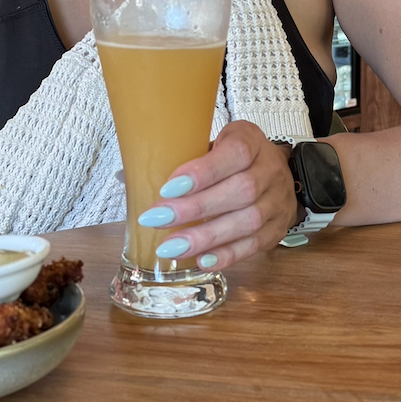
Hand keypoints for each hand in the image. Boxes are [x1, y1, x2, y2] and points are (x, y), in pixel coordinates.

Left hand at [136, 122, 297, 271]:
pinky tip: (201, 260)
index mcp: (251, 141)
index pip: (235, 153)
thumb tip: (122, 177)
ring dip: (207, 237)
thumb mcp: (212, 143)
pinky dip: (227, 255)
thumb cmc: (232, 159)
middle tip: (158, 219)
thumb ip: (178, 158)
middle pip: (241, 190)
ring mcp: (278, 201)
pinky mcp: (278, 229)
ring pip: (248, 221)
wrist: (278, 174)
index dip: (203, 171)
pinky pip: (255, 245)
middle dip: (196, 208)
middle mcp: (270, 170)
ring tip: (172, 247)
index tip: (168, 187)